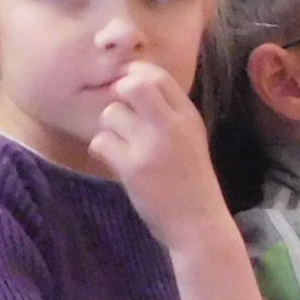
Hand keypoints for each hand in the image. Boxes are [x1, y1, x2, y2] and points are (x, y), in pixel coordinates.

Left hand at [90, 62, 226, 231]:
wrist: (199, 224)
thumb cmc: (192, 182)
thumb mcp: (191, 139)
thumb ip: (169, 113)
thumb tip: (132, 85)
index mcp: (188, 116)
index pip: (157, 75)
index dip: (135, 76)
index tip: (128, 92)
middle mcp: (171, 125)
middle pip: (133, 84)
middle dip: (119, 94)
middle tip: (121, 115)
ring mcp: (152, 146)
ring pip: (111, 114)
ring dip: (109, 128)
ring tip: (120, 145)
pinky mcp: (133, 168)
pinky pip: (101, 141)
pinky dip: (101, 149)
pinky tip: (113, 160)